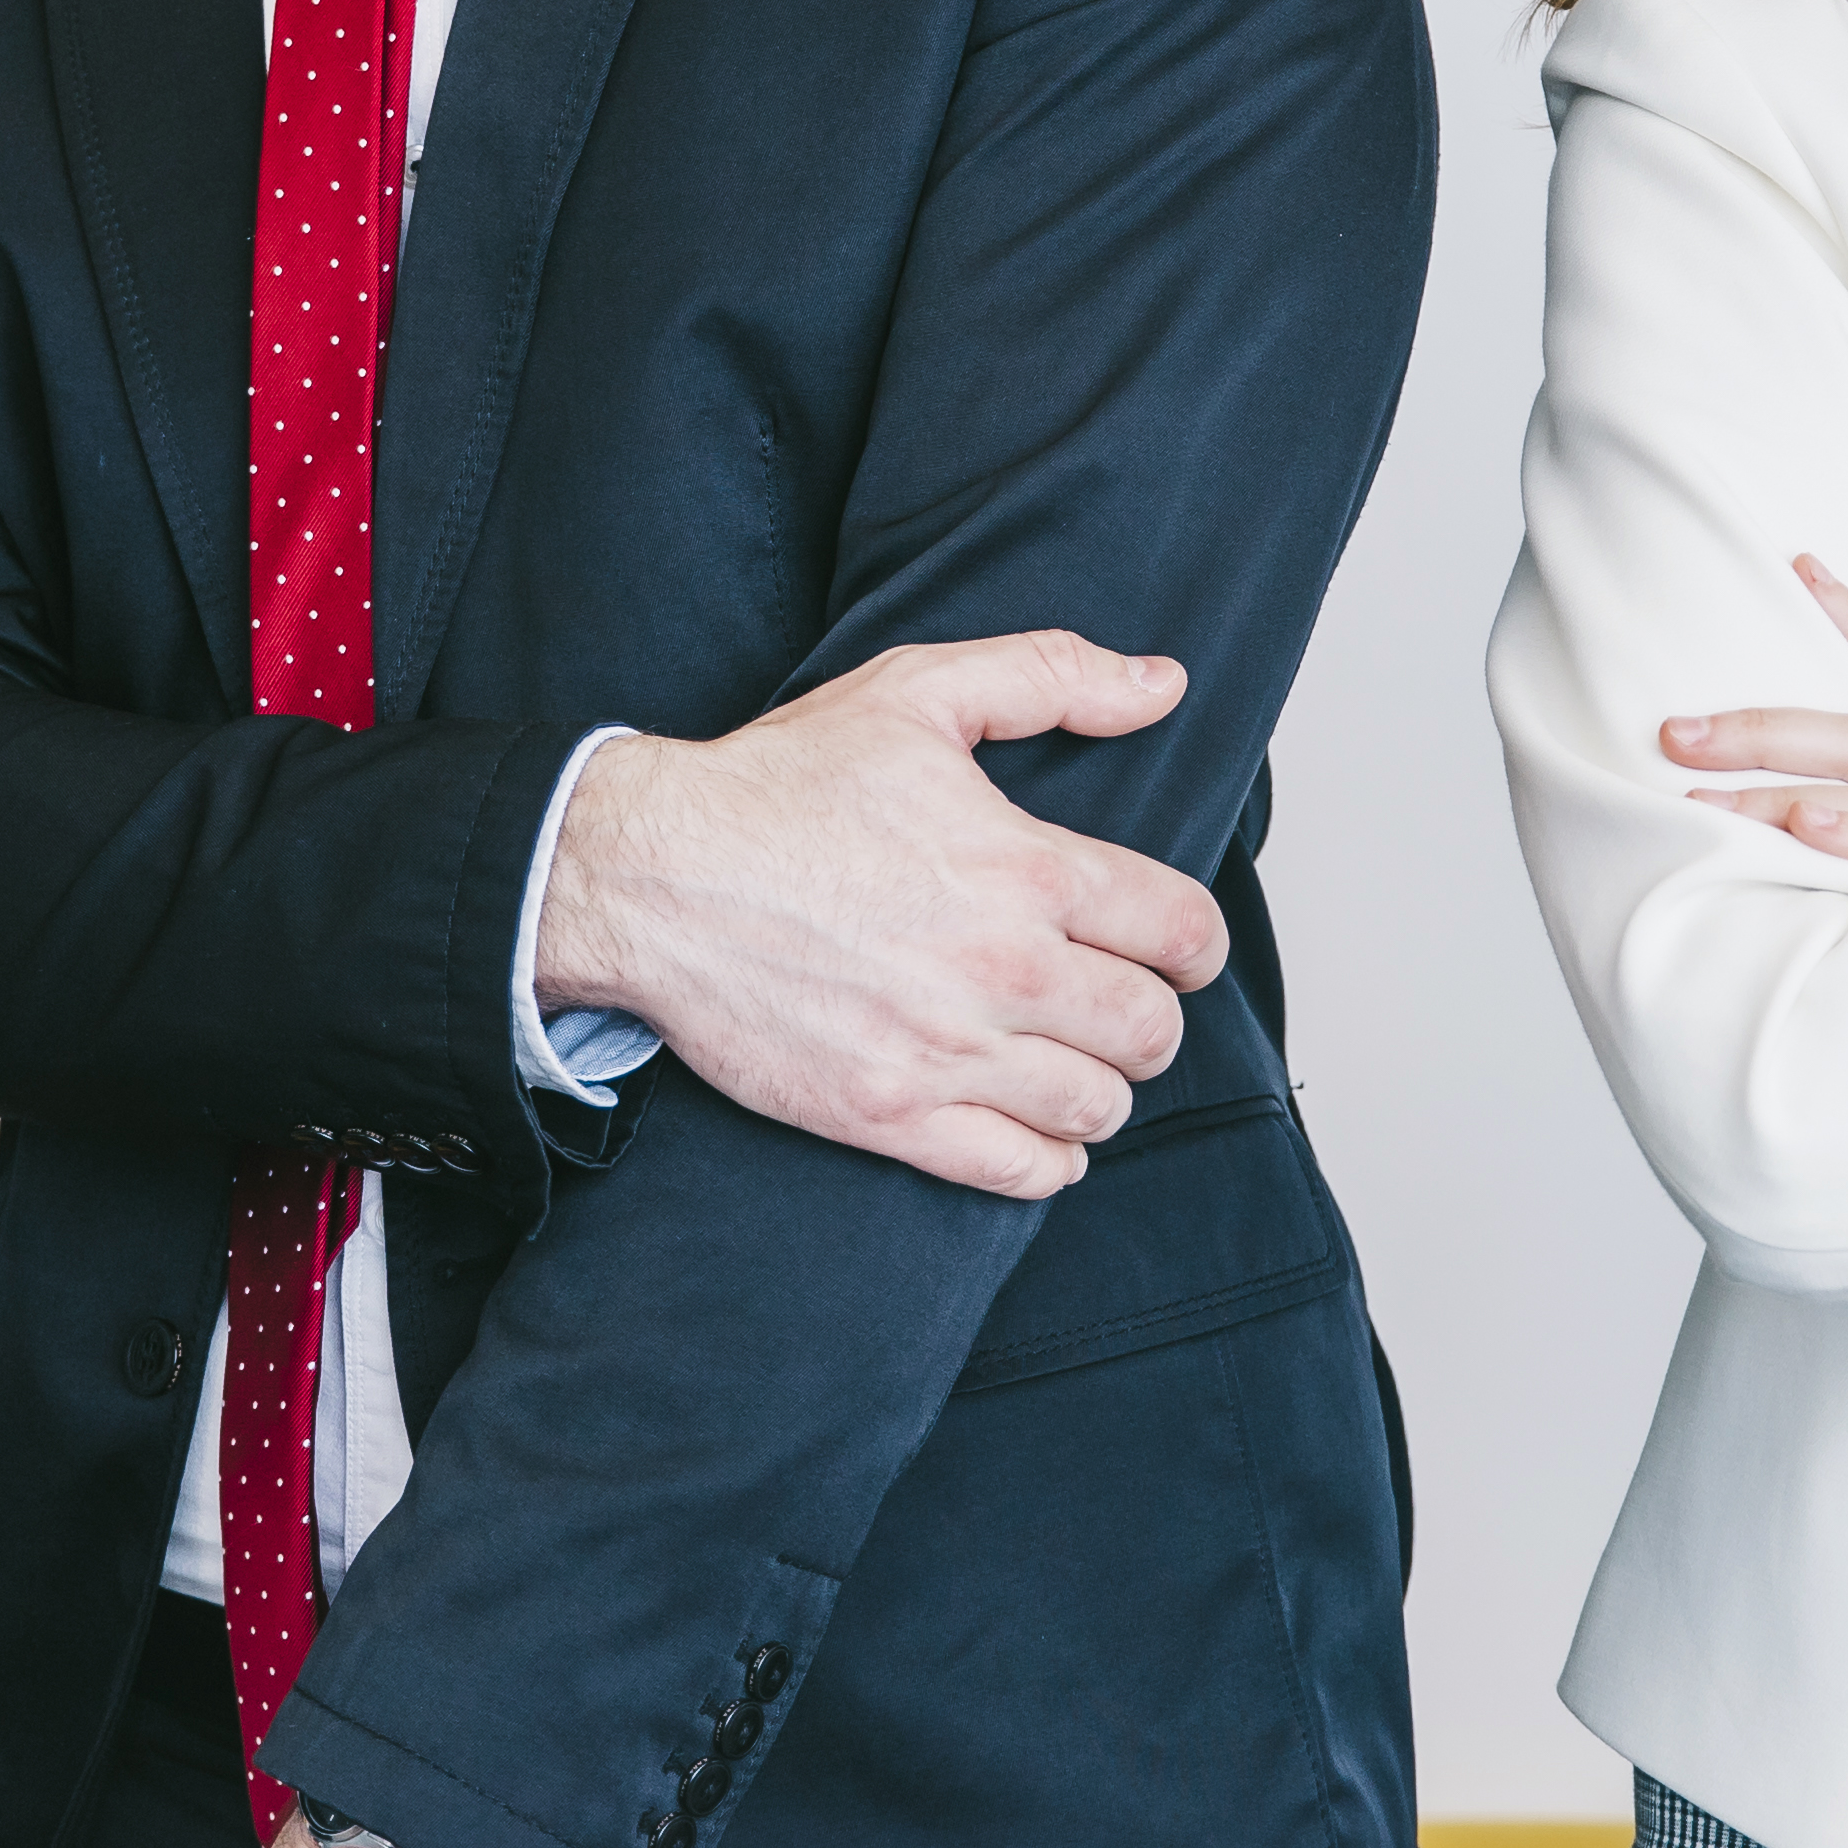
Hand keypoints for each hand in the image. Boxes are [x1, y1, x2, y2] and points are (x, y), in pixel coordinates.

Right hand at [532, 632, 1224, 1199]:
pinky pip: (1022, 1171)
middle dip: (1147, 1016)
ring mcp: (945, 1051)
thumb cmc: (778, 784)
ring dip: (1099, 1086)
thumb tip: (1163, 685)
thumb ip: (1052, 676)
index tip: (1170, 945)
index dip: (1193, 942)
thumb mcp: (916, 692)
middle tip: (1111, 999)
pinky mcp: (888, 1115)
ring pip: (1097, 1107)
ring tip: (1066, 1057)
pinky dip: (1048, 1158)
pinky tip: (1031, 1121)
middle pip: (1153, 1032)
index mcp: (1028, 870)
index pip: (1184, 933)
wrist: (653, 874)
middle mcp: (1002, 969)